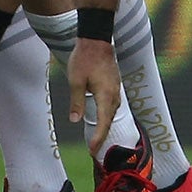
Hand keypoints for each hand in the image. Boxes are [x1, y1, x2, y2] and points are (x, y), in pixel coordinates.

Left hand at [68, 39, 121, 155]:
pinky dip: (107, 116)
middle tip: (94, 151)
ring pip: (111, 113)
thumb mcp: (75, 80)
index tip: (92, 150)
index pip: (103, 123)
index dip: (98, 138)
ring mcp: (116, 90)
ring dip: (105, 127)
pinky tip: (102, 117)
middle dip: (102, 137)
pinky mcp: (114, 85)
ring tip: (97, 138)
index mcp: (105, 96)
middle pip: (109, 121)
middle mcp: (114, 96)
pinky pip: (112, 106)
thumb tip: (75, 121)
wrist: (96, 40)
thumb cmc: (84, 59)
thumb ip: (76, 102)